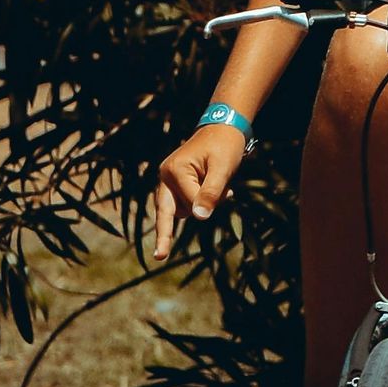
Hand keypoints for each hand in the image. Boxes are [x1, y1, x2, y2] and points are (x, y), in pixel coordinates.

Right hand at [150, 121, 248, 263]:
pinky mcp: (175, 185)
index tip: (228, 193)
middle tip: (159, 257)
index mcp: (173, 171)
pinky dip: (203, 202)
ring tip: (222, 185)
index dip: (211, 200)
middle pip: (169, 212)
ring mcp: (168, 181)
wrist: (223, 129)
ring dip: (204, 204)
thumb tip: (199, 218)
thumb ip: (210, 193)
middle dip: (164, 235)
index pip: (191, 202)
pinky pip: (187, 205)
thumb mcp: (222, 169)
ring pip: (184, 210)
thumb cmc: (225, 146)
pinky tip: (221, 191)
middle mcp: (164, 177)